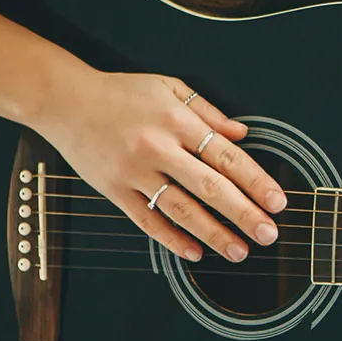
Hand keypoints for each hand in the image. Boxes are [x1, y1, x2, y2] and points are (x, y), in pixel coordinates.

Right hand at [33, 69, 285, 262]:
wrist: (63, 100)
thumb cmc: (120, 93)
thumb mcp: (169, 87)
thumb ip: (208, 112)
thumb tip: (243, 134)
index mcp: (178, 121)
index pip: (227, 157)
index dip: (256, 182)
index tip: (278, 202)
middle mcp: (158, 148)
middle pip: (210, 187)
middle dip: (244, 214)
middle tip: (269, 234)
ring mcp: (134, 171)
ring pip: (181, 209)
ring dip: (213, 233)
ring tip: (239, 251)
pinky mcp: (113, 189)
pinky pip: (146, 220)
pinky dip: (171, 239)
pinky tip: (194, 253)